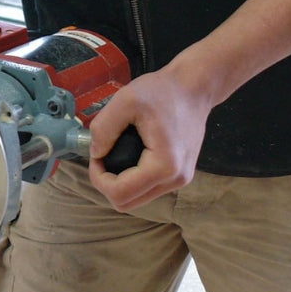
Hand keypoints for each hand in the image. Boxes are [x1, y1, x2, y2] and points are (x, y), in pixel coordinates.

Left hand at [87, 68, 211, 211]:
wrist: (194, 88)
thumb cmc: (163, 91)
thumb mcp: (125, 101)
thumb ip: (103, 128)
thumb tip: (95, 154)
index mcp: (164, 166)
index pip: (119, 193)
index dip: (99, 179)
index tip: (96, 155)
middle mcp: (175, 180)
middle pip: (127, 203)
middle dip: (107, 184)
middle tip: (102, 159)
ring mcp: (179, 181)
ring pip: (136, 200)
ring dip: (119, 184)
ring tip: (115, 157)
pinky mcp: (180, 177)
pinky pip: (147, 190)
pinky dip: (133, 180)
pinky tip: (129, 158)